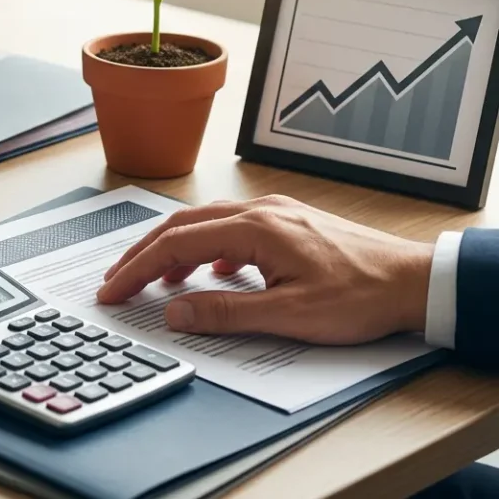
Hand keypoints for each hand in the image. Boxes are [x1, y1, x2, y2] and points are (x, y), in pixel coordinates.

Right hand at [96, 195, 433, 344]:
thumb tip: (176, 311)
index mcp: (255, 228)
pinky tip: (209, 270)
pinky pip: (230, 227)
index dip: (137, 269)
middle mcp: (260, 211)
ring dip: (172, 249)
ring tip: (153, 280)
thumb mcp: (289, 315)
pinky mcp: (288, 223)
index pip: (175, 244)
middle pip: (181, 226)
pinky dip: (204, 247)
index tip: (113, 290)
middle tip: (116, 281)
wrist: (415, 281)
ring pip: (204, 223)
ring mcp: (275, 213)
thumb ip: (226, 312)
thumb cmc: (362, 295)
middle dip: (142, 255)